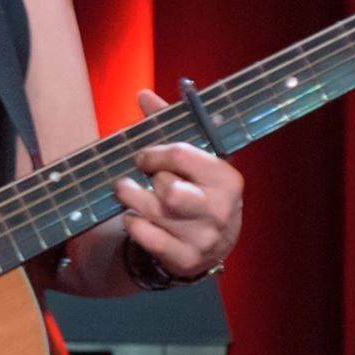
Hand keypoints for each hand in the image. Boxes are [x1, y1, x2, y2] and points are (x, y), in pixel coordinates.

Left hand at [113, 88, 244, 278]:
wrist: (214, 243)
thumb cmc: (199, 190)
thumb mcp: (195, 159)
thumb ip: (170, 125)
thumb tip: (143, 95)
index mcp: (227, 179)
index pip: (181, 155)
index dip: (153, 153)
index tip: (143, 156)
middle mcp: (220, 210)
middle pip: (167, 189)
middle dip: (147, 180)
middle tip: (139, 178)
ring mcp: (204, 238)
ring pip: (153, 212)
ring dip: (131, 199)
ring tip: (126, 193)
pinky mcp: (186, 259)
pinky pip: (146, 237)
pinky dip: (133, 225)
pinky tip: (135, 218)